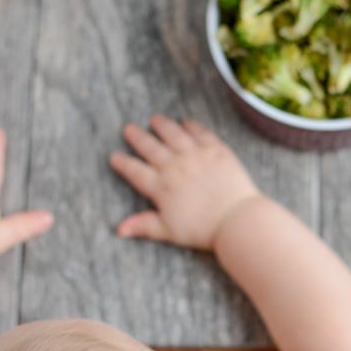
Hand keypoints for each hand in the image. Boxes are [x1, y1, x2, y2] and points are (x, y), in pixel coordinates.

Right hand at [109, 115, 259, 249]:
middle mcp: (175, 167)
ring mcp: (196, 156)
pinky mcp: (216, 151)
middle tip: (129, 128)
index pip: (136, 171)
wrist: (236, 220)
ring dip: (163, 126)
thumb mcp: (169, 231)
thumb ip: (143, 225)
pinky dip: (192, 126)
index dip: (123, 163)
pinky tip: (186, 122)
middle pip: (151, 147)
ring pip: (174, 134)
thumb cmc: (202, 230)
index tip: (114, 156)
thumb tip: (119, 230)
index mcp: (161, 187)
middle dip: (138, 137)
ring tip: (155, 119)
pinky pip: (201, 133)